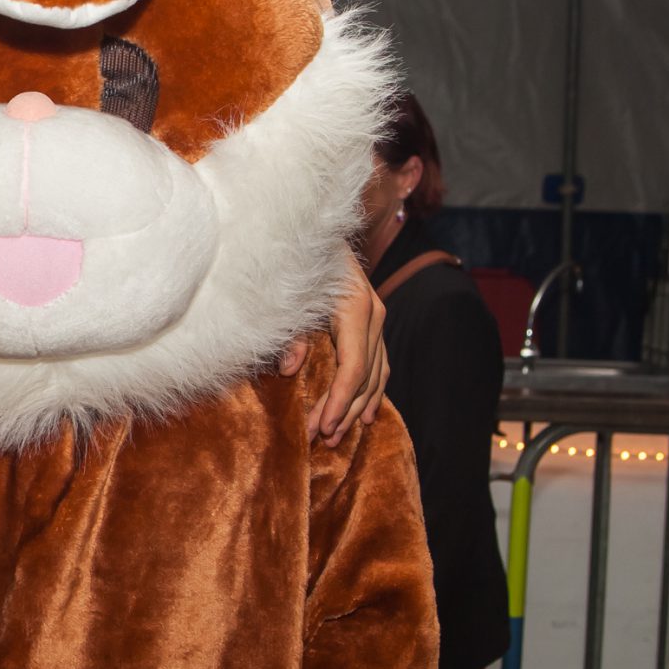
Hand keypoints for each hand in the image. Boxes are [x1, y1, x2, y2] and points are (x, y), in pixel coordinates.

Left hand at [279, 256, 387, 443]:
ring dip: (357, 406)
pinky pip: (379, 363)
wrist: (316, 229)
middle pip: (366, 376)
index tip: (322, 427)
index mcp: (356, 308)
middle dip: (344, 411)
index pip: (354, 368)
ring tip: (339, 435)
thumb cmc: (297, 262)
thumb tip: (289, 370)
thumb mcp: (289, 298)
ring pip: (377, 373)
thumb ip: (291, 333)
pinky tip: (363, 414)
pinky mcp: (374, 322)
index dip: (339, 401)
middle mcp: (374, 314)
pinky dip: (371, 390)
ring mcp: (378, 317)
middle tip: (323, 439)